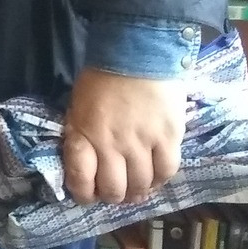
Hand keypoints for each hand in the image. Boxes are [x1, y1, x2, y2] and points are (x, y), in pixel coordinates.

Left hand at [60, 69, 184, 203]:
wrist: (137, 52)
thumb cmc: (102, 79)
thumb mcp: (78, 107)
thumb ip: (81, 136)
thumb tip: (85, 164)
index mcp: (84, 134)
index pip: (80, 179)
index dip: (83, 194)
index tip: (88, 194)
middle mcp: (112, 144)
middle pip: (114, 190)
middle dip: (113, 196)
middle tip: (117, 191)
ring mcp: (142, 142)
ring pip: (141, 185)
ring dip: (138, 192)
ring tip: (137, 188)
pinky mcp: (169, 137)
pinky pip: (167, 171)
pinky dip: (160, 180)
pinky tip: (156, 176)